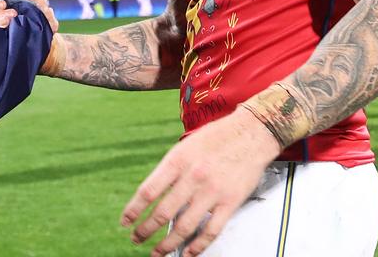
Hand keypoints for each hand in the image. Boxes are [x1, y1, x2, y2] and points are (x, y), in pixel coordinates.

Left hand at [120, 107, 279, 256]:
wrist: (252, 133)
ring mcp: (212, 191)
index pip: (148, 191)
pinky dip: (197, 246)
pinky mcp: (230, 202)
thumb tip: (152, 193)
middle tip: (136, 238)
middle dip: (145, 230)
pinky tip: (188, 252)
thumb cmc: (217, 137)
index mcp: (178, 160)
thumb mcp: (185, 145)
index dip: (133, 210)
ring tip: (157, 252)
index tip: (125, 221)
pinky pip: (211, 231)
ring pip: (184, 226)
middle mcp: (192, 177)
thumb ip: (170, 169)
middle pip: (162, 212)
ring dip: (167, 244)